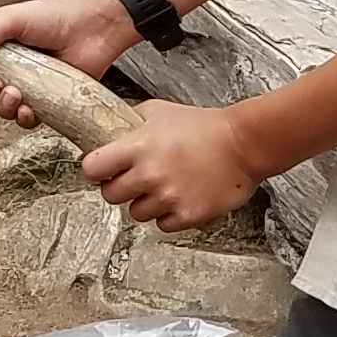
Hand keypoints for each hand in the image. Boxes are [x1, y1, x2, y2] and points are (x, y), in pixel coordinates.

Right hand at [0, 0, 138, 124]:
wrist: (90, 26)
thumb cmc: (54, 16)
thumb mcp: (9, 18)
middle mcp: (10, 71)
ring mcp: (28, 88)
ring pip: (2, 111)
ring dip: (2, 106)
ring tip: (15, 92)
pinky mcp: (47, 102)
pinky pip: (27, 120)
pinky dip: (23, 118)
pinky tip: (27, 107)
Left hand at [81, 102, 261, 229]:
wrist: (243, 144)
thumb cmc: (205, 126)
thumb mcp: (160, 111)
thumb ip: (132, 122)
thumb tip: (112, 129)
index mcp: (137, 147)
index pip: (93, 169)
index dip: (95, 171)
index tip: (101, 171)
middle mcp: (149, 175)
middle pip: (111, 196)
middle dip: (119, 188)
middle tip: (134, 180)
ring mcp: (168, 197)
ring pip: (136, 214)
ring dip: (145, 203)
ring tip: (163, 187)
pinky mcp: (187, 215)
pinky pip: (162, 225)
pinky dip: (168, 215)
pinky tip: (179, 198)